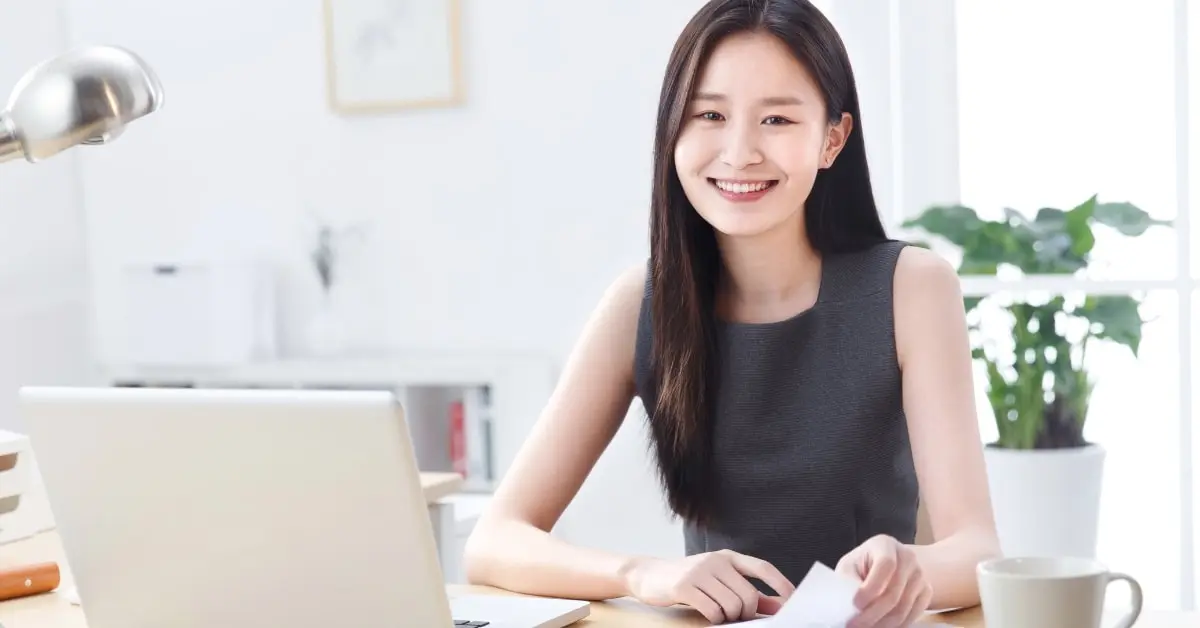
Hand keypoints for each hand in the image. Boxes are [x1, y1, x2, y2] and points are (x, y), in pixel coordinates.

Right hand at [620, 549, 795, 623]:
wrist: (648, 574)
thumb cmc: (689, 579)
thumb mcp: (718, 580)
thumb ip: (746, 591)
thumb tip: (777, 606)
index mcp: (727, 557)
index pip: (762, 568)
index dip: (780, 584)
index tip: (793, 600)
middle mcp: (716, 561)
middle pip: (748, 595)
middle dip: (747, 613)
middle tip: (738, 617)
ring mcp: (699, 572)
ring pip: (732, 605)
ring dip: (729, 617)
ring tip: (719, 614)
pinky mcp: (684, 586)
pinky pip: (712, 611)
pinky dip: (715, 619)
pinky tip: (708, 615)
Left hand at [835, 534, 932, 627]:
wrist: (886, 565)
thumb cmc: (863, 566)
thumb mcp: (850, 566)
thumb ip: (848, 580)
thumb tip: (848, 603)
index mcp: (885, 545)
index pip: (885, 565)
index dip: (871, 587)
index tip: (856, 604)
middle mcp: (907, 557)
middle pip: (894, 591)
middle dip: (873, 613)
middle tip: (855, 625)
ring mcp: (920, 574)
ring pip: (904, 607)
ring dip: (883, 623)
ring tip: (865, 627)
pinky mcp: (927, 591)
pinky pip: (913, 614)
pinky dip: (896, 625)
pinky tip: (881, 626)